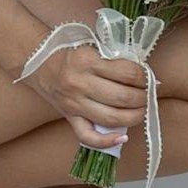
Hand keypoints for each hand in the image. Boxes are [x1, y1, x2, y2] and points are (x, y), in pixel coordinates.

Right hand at [26, 45, 147, 149]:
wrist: (37, 61)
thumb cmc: (71, 51)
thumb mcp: (93, 46)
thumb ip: (115, 57)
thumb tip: (144, 73)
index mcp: (88, 61)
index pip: (127, 73)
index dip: (144, 77)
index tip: (150, 78)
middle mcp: (80, 84)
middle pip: (122, 98)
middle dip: (143, 98)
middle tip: (150, 94)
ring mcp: (73, 104)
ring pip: (111, 118)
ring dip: (134, 116)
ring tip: (143, 110)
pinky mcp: (69, 117)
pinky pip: (87, 136)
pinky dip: (106, 141)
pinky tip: (122, 136)